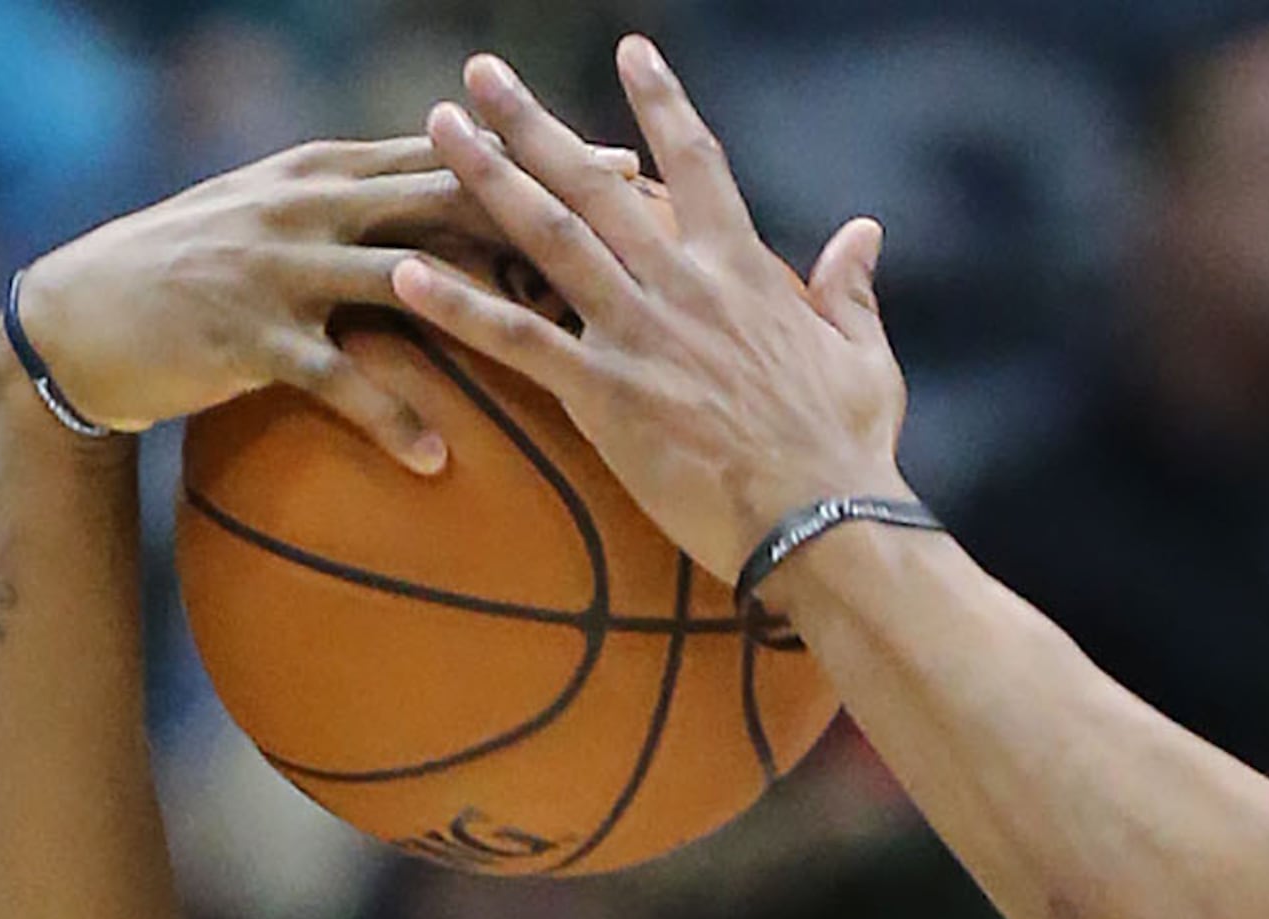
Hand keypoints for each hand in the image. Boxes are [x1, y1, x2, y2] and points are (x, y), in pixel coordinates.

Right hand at [14, 134, 585, 470]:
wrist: (81, 315)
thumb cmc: (201, 273)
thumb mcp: (287, 223)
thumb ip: (370, 210)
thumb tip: (469, 210)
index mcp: (328, 172)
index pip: (450, 155)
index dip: (541, 158)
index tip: (627, 164)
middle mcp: (310, 205)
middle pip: (442, 199)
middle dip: (539, 210)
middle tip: (624, 235)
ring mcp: (278, 267)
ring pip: (397, 277)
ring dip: (478, 308)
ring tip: (558, 344)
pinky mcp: (247, 334)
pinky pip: (333, 380)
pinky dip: (386, 417)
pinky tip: (437, 458)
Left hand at [395, 39, 909, 578]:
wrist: (825, 518)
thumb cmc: (851, 446)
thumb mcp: (866, 356)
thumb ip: (853, 288)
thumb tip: (865, 232)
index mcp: (744, 269)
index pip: (698, 162)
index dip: (663, 101)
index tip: (632, 49)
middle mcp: (682, 284)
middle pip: (594, 182)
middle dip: (533, 121)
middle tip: (480, 73)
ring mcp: (639, 334)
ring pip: (547, 235)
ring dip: (485, 178)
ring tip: (435, 130)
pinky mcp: (607, 395)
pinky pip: (518, 341)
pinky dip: (459, 305)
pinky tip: (401, 274)